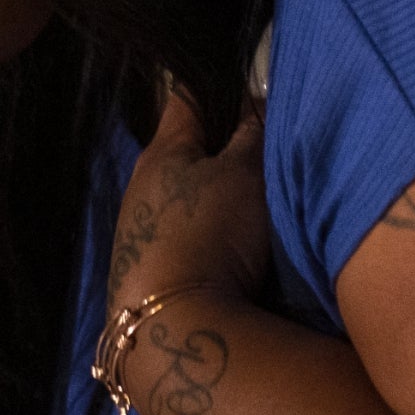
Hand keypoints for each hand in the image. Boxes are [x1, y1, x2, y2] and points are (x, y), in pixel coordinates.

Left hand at [108, 86, 271, 316]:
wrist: (176, 328)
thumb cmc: (209, 233)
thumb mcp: (245, 174)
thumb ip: (252, 133)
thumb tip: (256, 99)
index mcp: (161, 150)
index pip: (189, 96)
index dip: (223, 85)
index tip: (258, 87)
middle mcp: (143, 184)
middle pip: (190, 148)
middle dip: (226, 143)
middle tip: (273, 147)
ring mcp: (142, 229)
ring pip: (190, 193)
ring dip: (221, 191)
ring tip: (263, 196)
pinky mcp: (152, 268)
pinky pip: (189, 230)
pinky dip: (213, 226)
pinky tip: (237, 238)